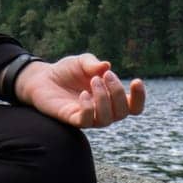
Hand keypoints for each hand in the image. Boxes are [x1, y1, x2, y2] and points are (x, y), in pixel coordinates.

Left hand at [16, 53, 144, 128]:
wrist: (42, 78)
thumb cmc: (66, 71)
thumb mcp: (81, 62)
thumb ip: (93, 64)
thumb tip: (106, 66)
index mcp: (110, 97)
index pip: (133, 106)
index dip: (139, 98)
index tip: (136, 80)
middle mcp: (102, 110)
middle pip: (123, 112)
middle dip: (118, 92)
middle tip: (105, 75)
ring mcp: (88, 117)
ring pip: (107, 119)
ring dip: (104, 98)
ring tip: (93, 81)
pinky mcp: (72, 119)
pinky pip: (86, 121)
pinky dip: (89, 108)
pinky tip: (83, 94)